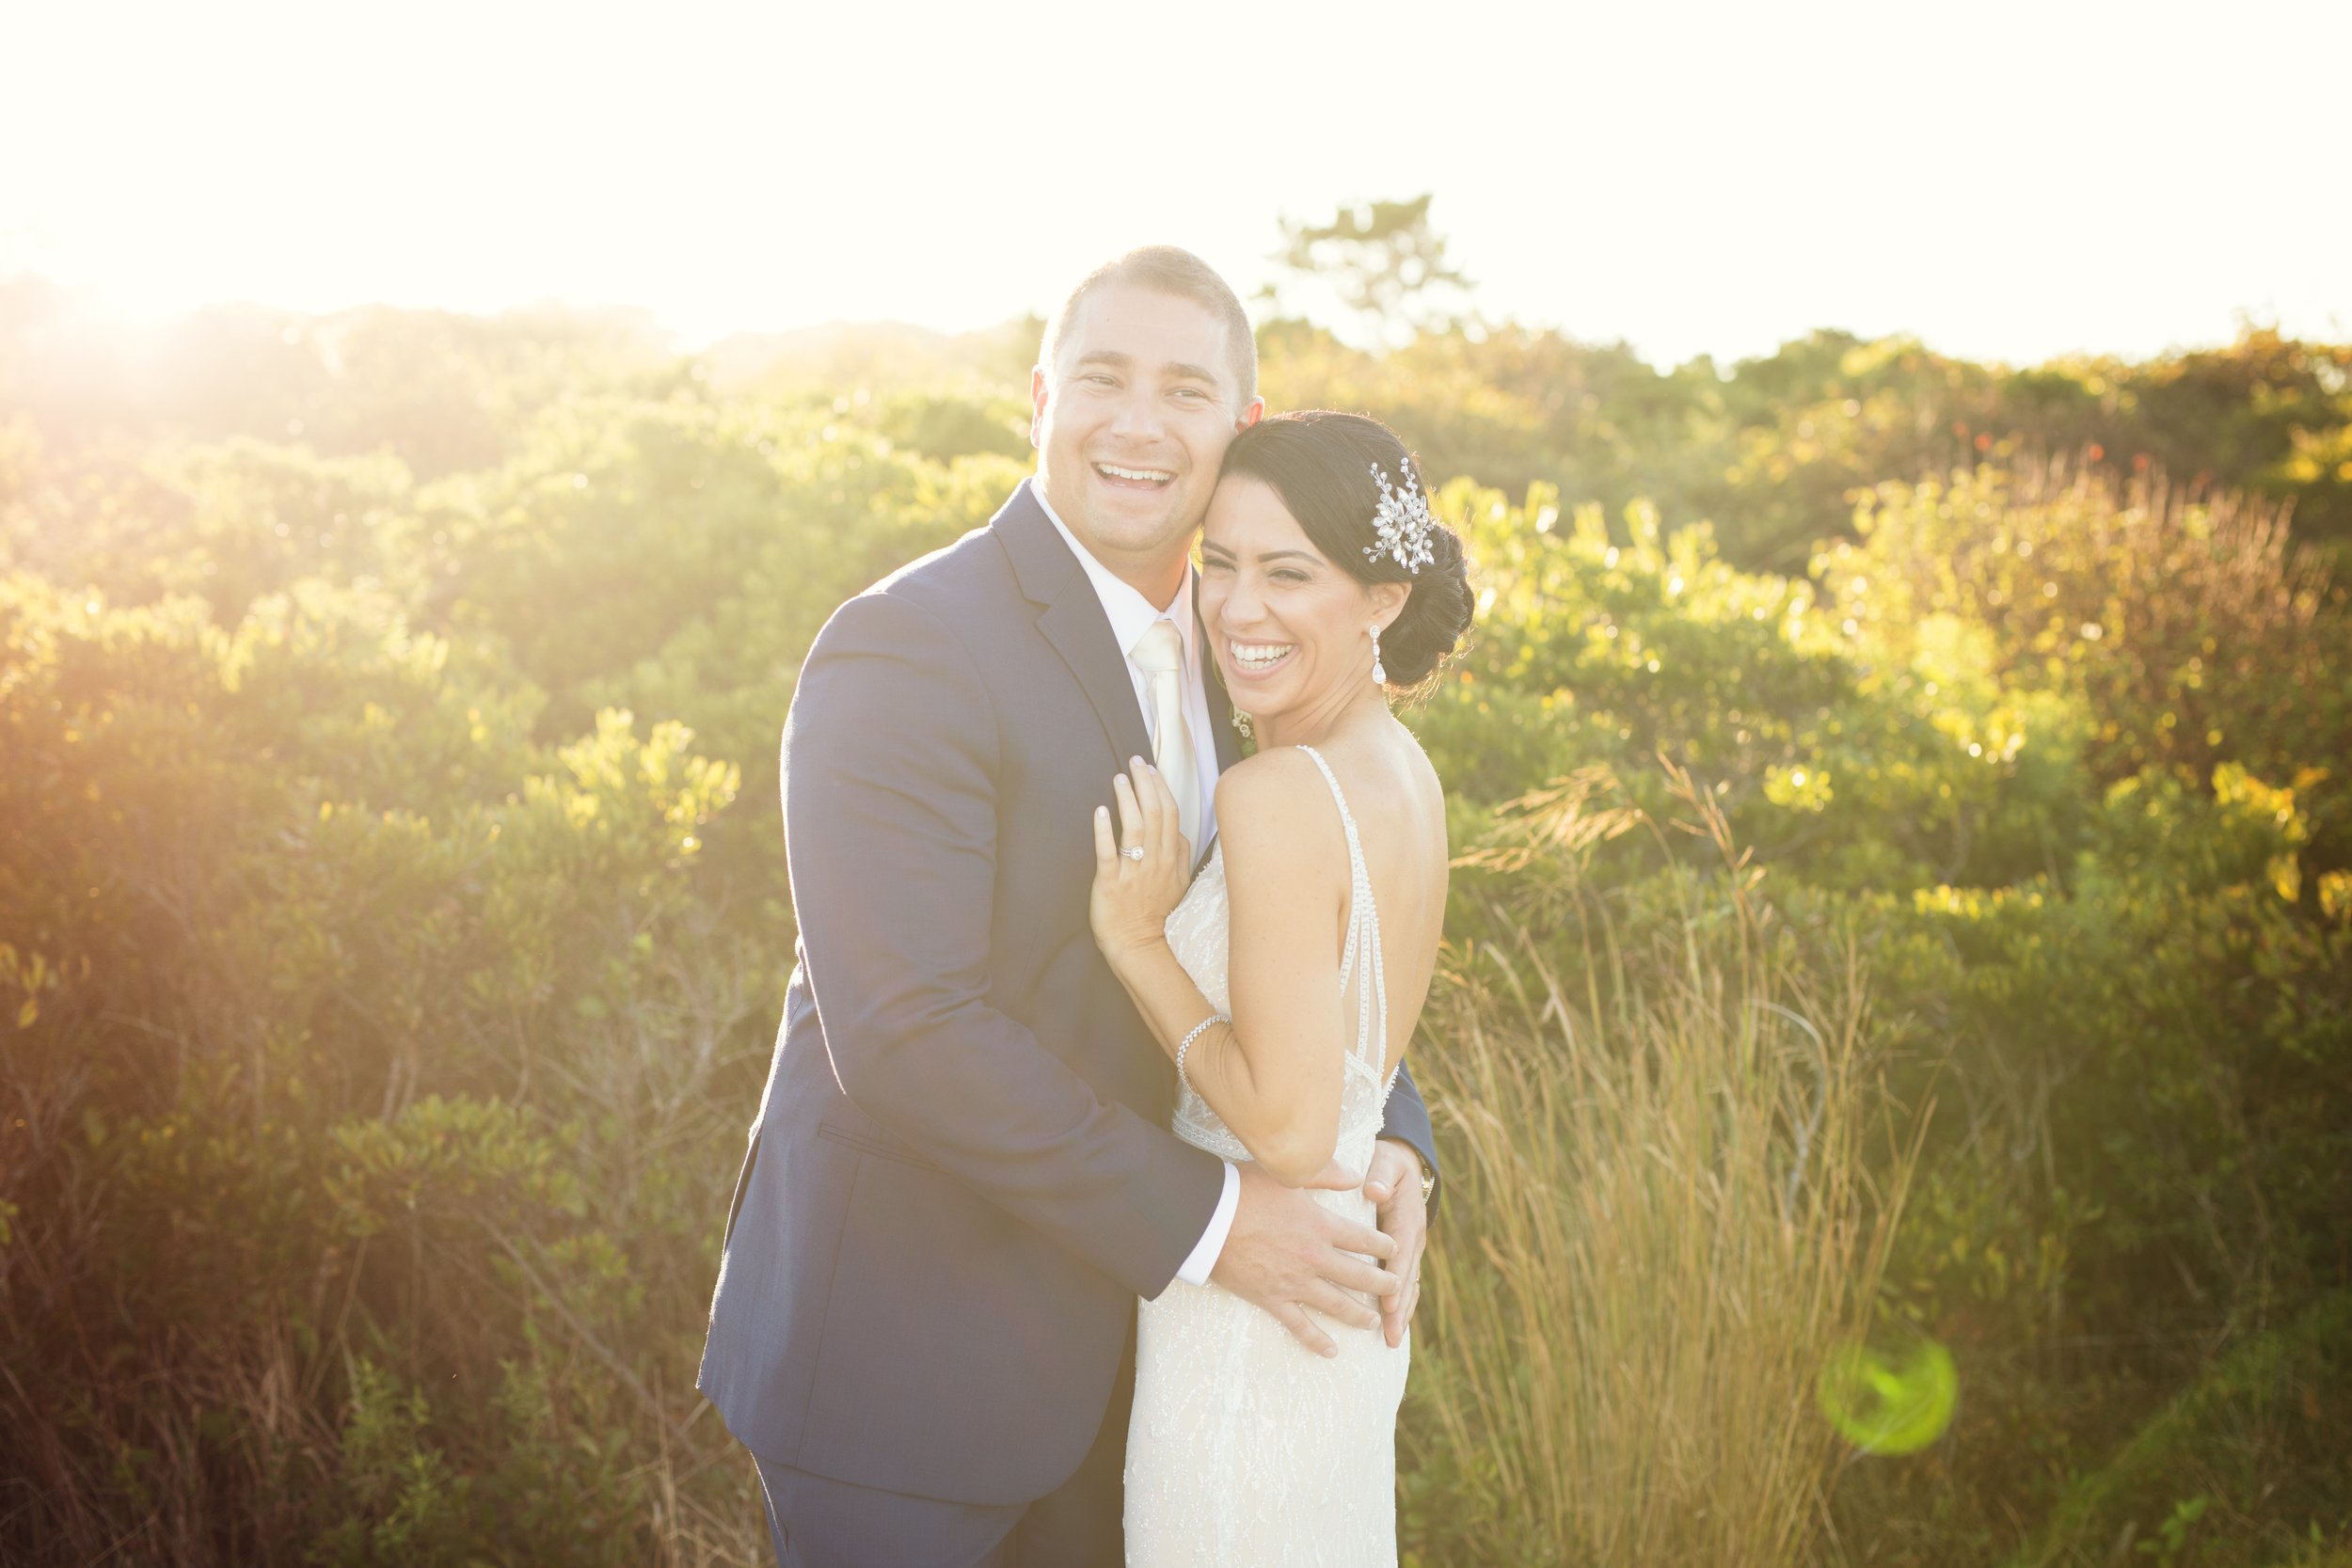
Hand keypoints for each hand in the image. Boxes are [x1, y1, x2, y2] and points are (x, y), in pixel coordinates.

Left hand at [1089, 760, 1192, 961]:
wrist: (1140, 947)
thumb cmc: (1157, 915)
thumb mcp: (1180, 884)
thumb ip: (1182, 856)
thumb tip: (1180, 832)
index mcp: (1171, 859)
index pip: (1170, 814)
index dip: (1161, 788)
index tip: (1152, 769)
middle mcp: (1155, 861)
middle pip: (1154, 814)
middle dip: (1145, 784)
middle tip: (1135, 761)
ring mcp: (1134, 872)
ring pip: (1134, 828)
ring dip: (1127, 799)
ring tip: (1119, 778)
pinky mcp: (1111, 883)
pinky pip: (1108, 853)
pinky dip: (1104, 831)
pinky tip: (1100, 812)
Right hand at [1210, 1160, 1399, 1357]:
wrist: (1207, 1219)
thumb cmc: (1244, 1190)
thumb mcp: (1288, 1175)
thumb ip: (1326, 1173)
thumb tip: (1357, 1176)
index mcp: (1320, 1226)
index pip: (1363, 1239)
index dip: (1383, 1245)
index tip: (1394, 1250)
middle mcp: (1314, 1258)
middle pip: (1358, 1275)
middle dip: (1381, 1283)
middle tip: (1395, 1289)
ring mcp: (1295, 1283)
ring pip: (1337, 1304)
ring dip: (1359, 1314)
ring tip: (1374, 1321)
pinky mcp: (1273, 1299)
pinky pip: (1300, 1326)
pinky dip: (1317, 1340)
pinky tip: (1332, 1351)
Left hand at [1362, 1139, 1428, 1348]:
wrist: (1404, 1162)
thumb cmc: (1388, 1163)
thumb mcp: (1385, 1163)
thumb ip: (1380, 1176)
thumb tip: (1374, 1191)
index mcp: (1407, 1218)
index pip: (1401, 1254)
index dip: (1394, 1280)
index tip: (1386, 1302)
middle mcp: (1414, 1238)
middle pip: (1408, 1278)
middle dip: (1399, 1308)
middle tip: (1390, 1334)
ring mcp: (1412, 1248)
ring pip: (1409, 1285)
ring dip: (1402, 1312)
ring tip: (1392, 1340)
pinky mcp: (1405, 1254)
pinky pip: (1406, 1282)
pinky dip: (1402, 1304)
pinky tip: (1393, 1325)